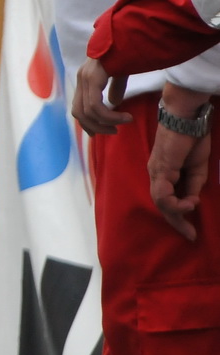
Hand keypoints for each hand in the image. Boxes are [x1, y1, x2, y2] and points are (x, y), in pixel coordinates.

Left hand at [71, 58, 131, 135]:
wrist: (130, 35)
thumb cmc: (127, 52)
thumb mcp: (120, 72)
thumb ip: (115, 87)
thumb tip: (113, 102)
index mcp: (85, 78)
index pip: (78, 108)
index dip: (87, 123)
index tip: (101, 132)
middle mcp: (82, 78)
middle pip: (78, 113)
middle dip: (95, 127)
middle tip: (113, 131)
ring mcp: (86, 77)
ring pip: (88, 112)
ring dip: (106, 123)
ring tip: (124, 122)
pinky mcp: (93, 77)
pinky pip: (96, 106)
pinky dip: (110, 116)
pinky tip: (125, 116)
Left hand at [148, 83, 213, 241]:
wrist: (188, 118)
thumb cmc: (192, 139)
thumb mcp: (197, 169)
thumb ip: (193, 185)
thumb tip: (191, 201)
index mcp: (164, 174)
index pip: (167, 201)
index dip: (178, 217)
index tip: (191, 232)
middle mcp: (156, 175)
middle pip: (162, 205)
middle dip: (176, 222)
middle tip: (191, 235)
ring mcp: (157, 172)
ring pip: (160, 201)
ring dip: (177, 212)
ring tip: (192, 210)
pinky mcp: (161, 168)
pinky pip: (162, 192)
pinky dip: (174, 202)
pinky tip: (189, 203)